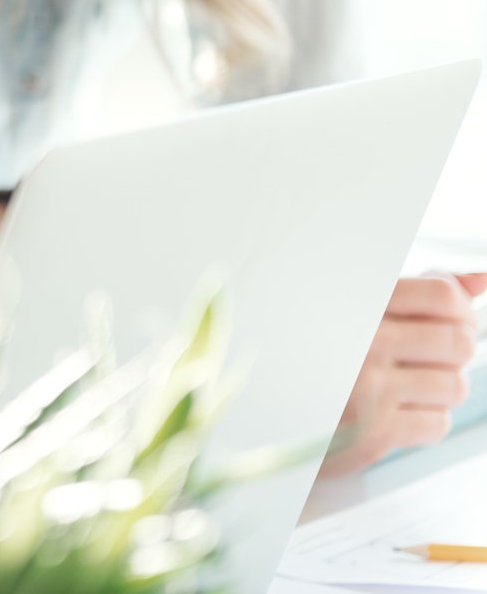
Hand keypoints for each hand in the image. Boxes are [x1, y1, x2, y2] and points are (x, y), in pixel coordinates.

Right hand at [321, 272, 485, 477]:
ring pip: (455, 387)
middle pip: (459, 342)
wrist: (252, 409)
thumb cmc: (302, 349)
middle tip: (420, 353)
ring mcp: (367, 392)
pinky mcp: (372, 436)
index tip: (445, 315)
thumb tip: (482, 279)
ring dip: (438, 386)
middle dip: (450, 349)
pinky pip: (437, 424)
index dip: (457, 307)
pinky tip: (392, 409)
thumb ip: (415, 291)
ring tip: (402, 382)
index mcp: (348, 300)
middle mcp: (360, 343)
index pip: (443, 296)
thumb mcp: (347, 305)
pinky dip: (423, 419)